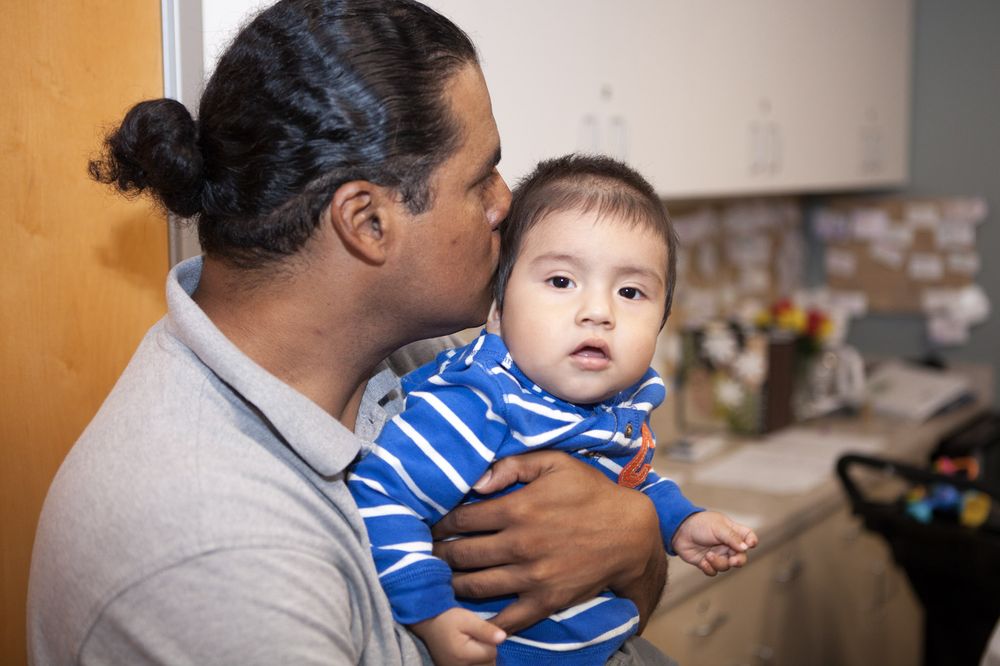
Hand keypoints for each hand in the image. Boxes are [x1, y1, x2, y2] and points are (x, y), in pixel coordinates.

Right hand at [411, 607, 505, 665]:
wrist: (427, 622)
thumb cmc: (447, 617)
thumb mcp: (467, 618)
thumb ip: (485, 629)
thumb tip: (503, 638)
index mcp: (464, 655)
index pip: (492, 652)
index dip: (489, 639)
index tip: (477, 631)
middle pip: (489, 663)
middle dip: (486, 650)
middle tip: (474, 637)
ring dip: (481, 657)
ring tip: (471, 644)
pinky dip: (474, 662)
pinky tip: (468, 652)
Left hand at [431, 451, 666, 633]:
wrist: (630, 532)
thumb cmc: (591, 492)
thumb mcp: (555, 463)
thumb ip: (512, 466)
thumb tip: (476, 483)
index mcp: (516, 509)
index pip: (462, 520)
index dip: (441, 524)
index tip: (431, 527)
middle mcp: (519, 545)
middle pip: (462, 555)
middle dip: (440, 555)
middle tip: (428, 555)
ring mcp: (532, 576)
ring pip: (476, 586)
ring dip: (453, 584)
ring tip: (442, 580)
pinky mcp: (547, 600)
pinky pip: (508, 617)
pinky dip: (486, 622)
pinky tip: (471, 619)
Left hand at [670, 511, 758, 575]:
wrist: (678, 530)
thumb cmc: (699, 524)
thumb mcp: (718, 527)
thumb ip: (732, 537)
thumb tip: (746, 547)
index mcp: (732, 532)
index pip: (748, 537)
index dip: (752, 541)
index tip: (750, 544)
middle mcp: (726, 544)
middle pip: (740, 557)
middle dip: (738, 561)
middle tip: (733, 561)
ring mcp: (717, 554)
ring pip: (726, 566)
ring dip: (719, 563)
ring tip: (709, 555)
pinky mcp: (706, 562)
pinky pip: (713, 572)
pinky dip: (709, 568)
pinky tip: (702, 560)